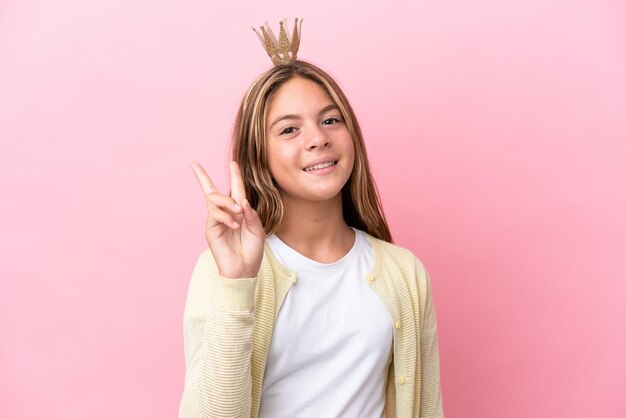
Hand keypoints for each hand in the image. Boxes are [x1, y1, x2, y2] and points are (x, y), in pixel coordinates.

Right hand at [190, 160, 264, 278]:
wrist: (244, 270)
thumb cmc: (252, 251)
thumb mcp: (257, 229)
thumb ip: (251, 214)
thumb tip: (242, 201)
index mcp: (239, 211)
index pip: (235, 189)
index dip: (234, 175)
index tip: (233, 161)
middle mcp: (226, 213)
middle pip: (213, 191)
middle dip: (206, 179)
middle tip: (230, 188)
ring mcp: (216, 221)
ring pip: (214, 199)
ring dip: (227, 202)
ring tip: (238, 213)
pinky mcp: (211, 229)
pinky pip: (214, 214)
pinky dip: (226, 217)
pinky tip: (235, 226)